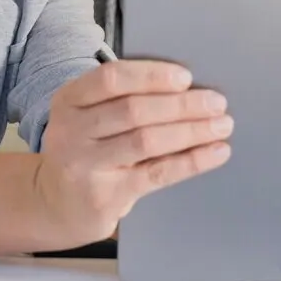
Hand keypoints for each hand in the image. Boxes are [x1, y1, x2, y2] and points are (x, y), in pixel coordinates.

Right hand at [35, 60, 232, 245]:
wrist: (59, 205)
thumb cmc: (87, 149)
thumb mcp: (90, 117)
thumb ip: (124, 99)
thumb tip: (188, 86)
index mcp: (69, 100)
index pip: (111, 78)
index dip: (151, 75)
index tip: (186, 77)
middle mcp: (71, 131)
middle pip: (133, 110)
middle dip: (182, 105)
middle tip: (217, 102)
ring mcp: (85, 165)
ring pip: (147, 141)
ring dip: (192, 131)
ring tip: (221, 125)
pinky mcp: (106, 195)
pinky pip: (157, 173)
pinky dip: (191, 161)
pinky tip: (215, 153)